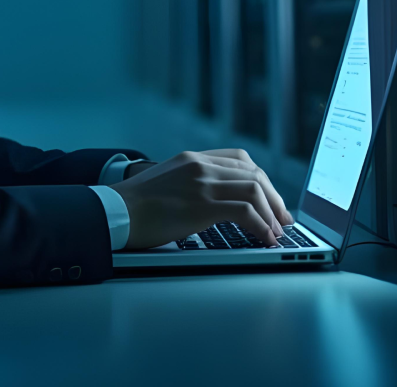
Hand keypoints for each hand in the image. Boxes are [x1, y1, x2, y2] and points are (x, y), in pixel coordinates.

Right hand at [110, 148, 292, 249]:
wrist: (114, 212)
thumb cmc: (134, 206)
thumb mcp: (165, 182)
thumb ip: (189, 183)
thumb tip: (212, 203)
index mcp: (193, 159)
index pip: (240, 159)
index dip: (262, 180)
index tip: (270, 198)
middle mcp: (200, 166)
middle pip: (254, 174)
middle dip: (274, 198)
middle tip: (283, 219)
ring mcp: (202, 184)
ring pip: (254, 190)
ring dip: (271, 213)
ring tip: (276, 232)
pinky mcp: (202, 205)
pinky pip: (245, 211)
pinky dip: (261, 226)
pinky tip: (264, 238)